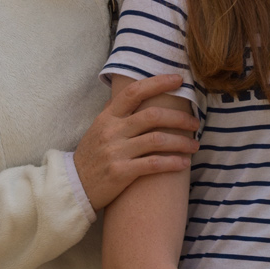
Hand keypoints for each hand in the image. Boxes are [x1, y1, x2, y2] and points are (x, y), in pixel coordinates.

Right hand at [73, 74, 197, 211]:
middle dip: (179, 118)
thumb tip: (126, 93)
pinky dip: (172, 162)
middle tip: (195, 122)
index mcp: (107, 117)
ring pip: (157, 140)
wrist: (74, 188)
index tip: (179, 80)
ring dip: (181, 142)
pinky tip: (184, 163)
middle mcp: (112, 131)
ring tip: (195, 145)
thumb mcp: (97, 129)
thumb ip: (112, 112)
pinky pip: (153, 164)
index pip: (134, 92)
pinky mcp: (121, 173)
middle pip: (152, 116)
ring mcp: (116, 152)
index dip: (158, 83)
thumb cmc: (90, 157)